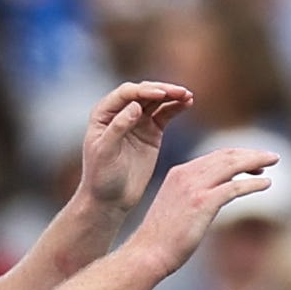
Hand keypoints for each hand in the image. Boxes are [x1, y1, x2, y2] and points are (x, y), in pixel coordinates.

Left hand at [76, 79, 195, 214]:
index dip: (144, 91)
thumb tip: (134, 105)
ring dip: (172, 96)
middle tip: (180, 92)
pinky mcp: (152, 132)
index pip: (125, 94)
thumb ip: (118, 127)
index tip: (161, 94)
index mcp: (103, 114)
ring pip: (156, 102)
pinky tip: (188, 103)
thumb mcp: (105, 152)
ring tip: (188, 96)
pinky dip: (176, 108)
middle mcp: (120, 113)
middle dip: (162, 90)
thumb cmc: (101, 177)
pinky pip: (165, 115)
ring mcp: (137, 121)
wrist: (111, 199)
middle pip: (143, 93)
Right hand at [124, 144, 282, 270]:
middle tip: (271, 157)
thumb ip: (196, 197)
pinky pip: (234, 187)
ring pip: (231, 165)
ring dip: (255, 162)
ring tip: (274, 162)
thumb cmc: (163, 238)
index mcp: (180, 173)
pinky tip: (266, 185)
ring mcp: (194, 187)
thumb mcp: (179, 208)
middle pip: (226, 156)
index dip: (237, 156)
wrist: (148, 253)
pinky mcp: (202, 203)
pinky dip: (253, 184)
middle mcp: (186, 175)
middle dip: (251, 154)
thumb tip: (217, 199)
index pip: (214, 157)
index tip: (254, 162)